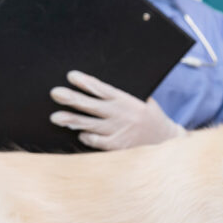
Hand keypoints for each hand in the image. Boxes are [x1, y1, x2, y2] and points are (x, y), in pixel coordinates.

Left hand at [48, 70, 184, 149]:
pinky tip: (81, 133)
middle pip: (91, 105)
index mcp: (126, 100)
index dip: (86, 82)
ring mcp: (118, 131)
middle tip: (55, 93)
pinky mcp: (117, 146)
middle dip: (72, 98)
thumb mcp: (144, 101)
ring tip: (56, 117)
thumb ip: (124, 96)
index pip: (102, 89)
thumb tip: (101, 87)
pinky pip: (96, 141)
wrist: (167, 141)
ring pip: (90, 125)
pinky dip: (87, 137)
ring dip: (71, 120)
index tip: (71, 76)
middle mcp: (120, 115)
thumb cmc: (151, 118)